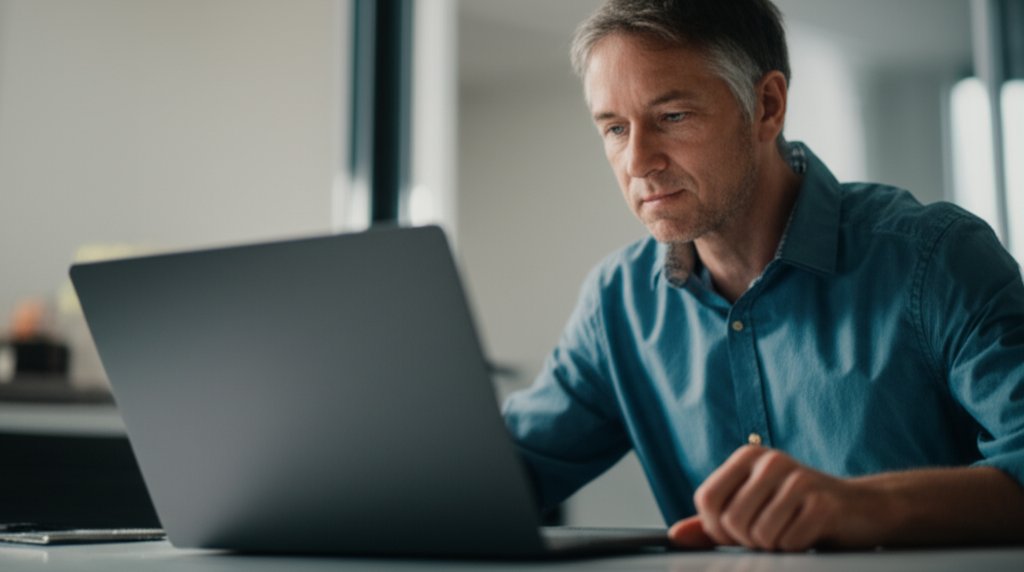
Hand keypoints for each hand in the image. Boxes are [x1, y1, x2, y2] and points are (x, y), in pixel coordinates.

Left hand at [668, 446, 881, 551]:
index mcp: (747, 457)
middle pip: (731, 520)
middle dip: (747, 542)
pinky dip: (795, 549)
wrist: (860, 510)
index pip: (706, 499)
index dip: (715, 527)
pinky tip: (809, 535)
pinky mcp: (823, 503)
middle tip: (769, 535)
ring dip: (773, 547)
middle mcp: (770, 460)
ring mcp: (798, 479)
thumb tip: (674, 536)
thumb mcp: (752, 509)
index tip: (736, 533)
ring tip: (789, 532)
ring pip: (760, 535)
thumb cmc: (797, 511)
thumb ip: (712, 523)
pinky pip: (789, 543)